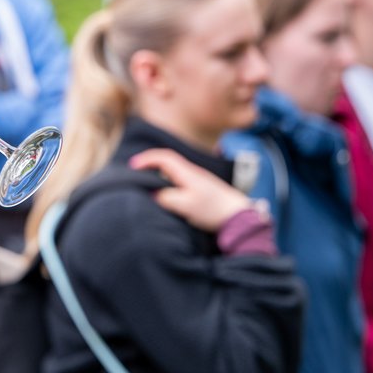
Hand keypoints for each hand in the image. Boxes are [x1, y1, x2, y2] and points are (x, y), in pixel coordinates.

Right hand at [129, 148, 251, 232]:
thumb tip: (152, 193)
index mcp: (186, 173)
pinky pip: (181, 178)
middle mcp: (192, 172)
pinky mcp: (203, 188)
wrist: (239, 215)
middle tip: (137, 172)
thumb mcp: (184, 206)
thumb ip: (165, 198)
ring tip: (149, 181)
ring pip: (174, 170)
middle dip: (150, 163)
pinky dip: (169, 180)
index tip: (133, 167)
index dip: (146, 159)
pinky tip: (168, 191)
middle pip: (168, 161)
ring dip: (160, 172)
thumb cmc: (212, 210)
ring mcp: (199, 179)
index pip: (163, 157)